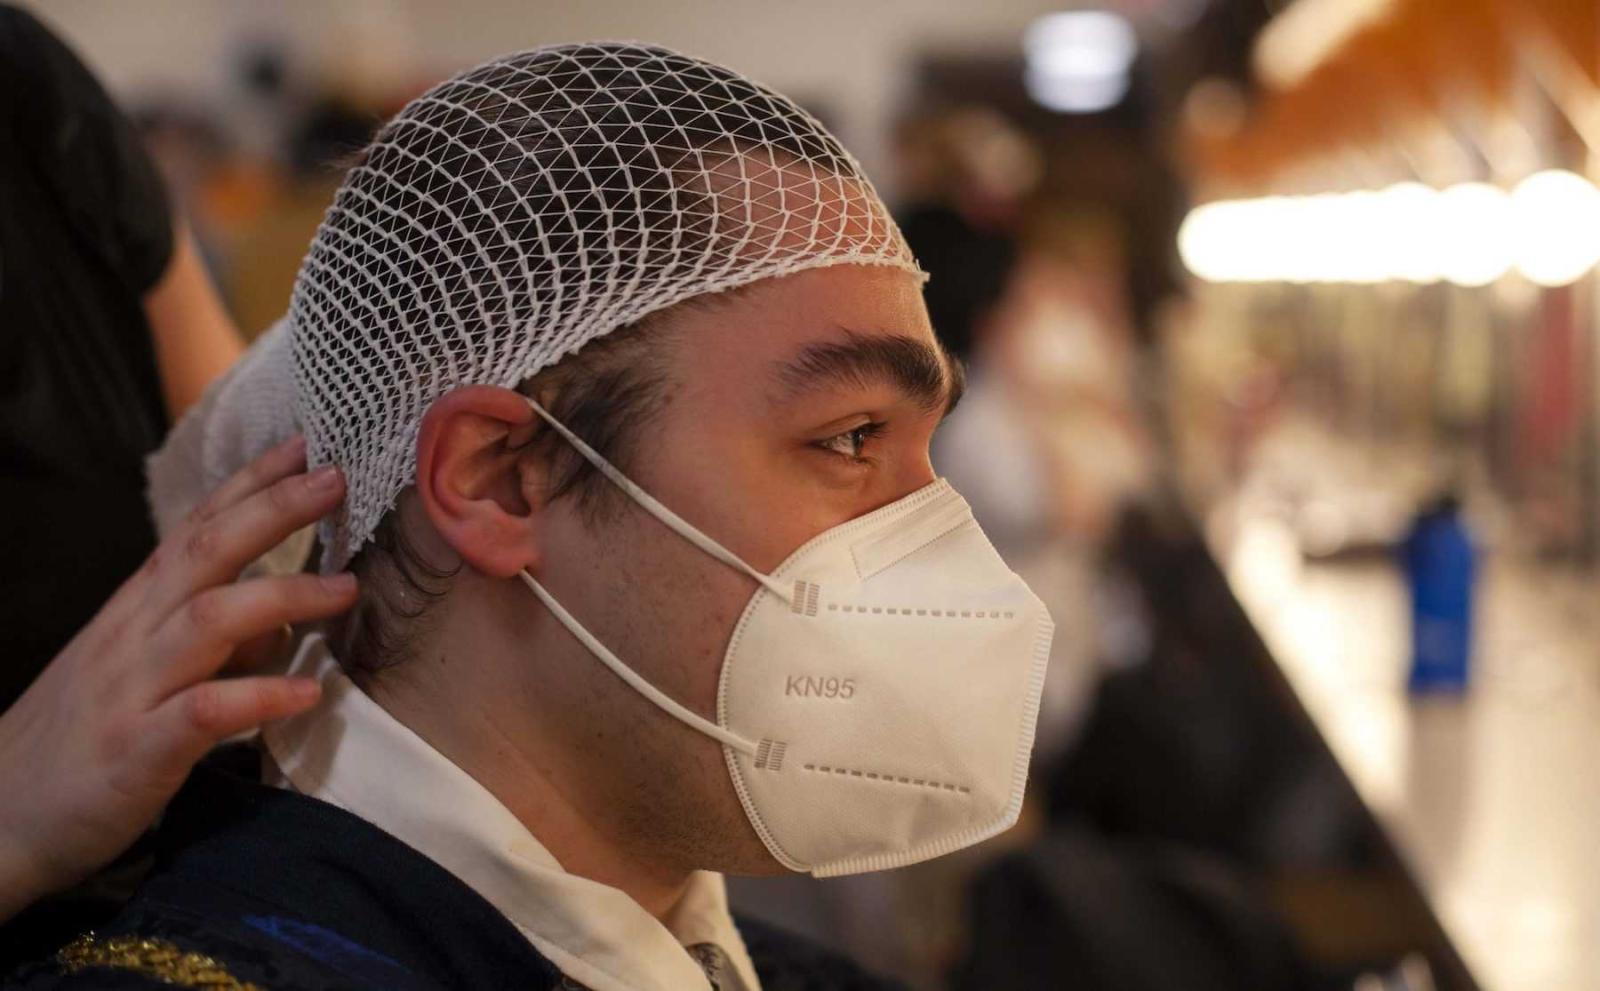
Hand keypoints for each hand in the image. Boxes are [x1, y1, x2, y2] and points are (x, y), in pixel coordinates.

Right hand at [0, 435, 354, 920]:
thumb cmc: (85, 733)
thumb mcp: (146, 669)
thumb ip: (213, 636)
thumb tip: (284, 615)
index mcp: (137, 608)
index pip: (197, 528)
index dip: (250, 484)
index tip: (307, 445)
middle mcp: (134, 634)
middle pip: (206, 552)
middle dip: (273, 510)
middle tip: (337, 479)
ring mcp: (134, 689)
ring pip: (208, 620)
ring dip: (283, 597)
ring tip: (347, 588)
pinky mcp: (139, 749)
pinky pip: (203, 712)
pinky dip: (258, 697)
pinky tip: (307, 693)